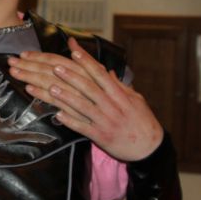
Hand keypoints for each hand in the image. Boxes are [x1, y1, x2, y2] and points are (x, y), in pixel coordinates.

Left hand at [16, 37, 162, 161]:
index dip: (87, 62)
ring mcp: (106, 121)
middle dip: (72, 76)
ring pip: (83, 106)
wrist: (149, 148)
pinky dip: (70, 121)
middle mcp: (112, 106)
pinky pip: (83, 128)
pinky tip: (57, 115)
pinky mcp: (101, 136)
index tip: (74, 51)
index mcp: (120, 95)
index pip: (100, 74)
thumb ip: (119, 86)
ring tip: (51, 87)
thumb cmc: (142, 121)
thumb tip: (107, 71)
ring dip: (66, 97)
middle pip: (89, 88)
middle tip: (56, 67)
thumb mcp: (136, 99)